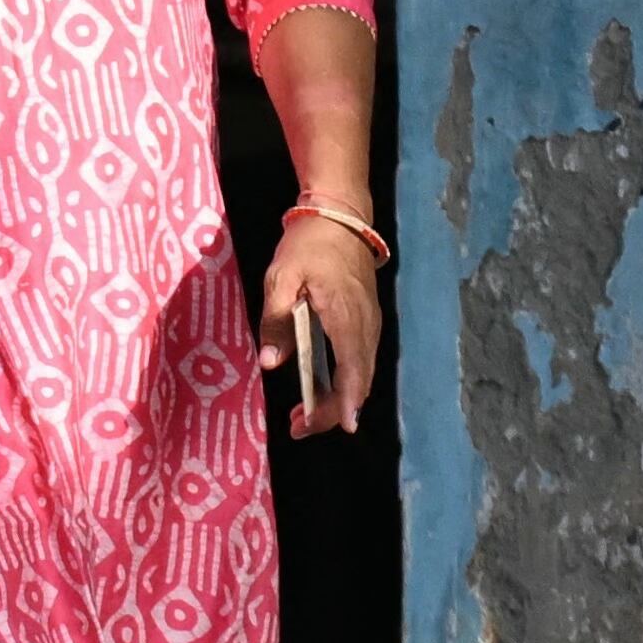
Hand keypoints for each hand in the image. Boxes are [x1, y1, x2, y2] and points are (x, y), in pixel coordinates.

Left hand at [260, 215, 383, 438]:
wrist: (340, 215)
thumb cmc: (309, 245)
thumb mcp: (281, 277)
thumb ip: (277, 320)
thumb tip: (272, 363)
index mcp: (345, 315)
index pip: (352, 367)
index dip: (347, 400)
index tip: (341, 426)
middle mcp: (365, 324)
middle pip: (358, 380)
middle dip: (332, 410)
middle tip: (298, 427)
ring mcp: (370, 323)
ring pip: (361, 373)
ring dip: (337, 399)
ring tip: (304, 416)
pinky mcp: (367, 320)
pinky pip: (360, 360)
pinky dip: (345, 382)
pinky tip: (323, 391)